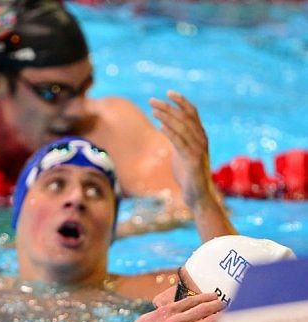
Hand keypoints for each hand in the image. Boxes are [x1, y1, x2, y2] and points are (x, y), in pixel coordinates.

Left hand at [149, 91, 214, 209]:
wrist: (198, 196)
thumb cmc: (188, 175)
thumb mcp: (181, 153)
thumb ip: (177, 140)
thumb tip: (165, 127)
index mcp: (200, 136)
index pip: (192, 113)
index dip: (181, 101)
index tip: (168, 93)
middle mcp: (202, 140)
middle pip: (185, 117)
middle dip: (168, 107)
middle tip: (152, 100)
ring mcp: (199, 150)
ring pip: (183, 128)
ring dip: (167, 117)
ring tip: (153, 110)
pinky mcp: (193, 161)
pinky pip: (181, 143)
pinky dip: (171, 133)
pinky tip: (160, 127)